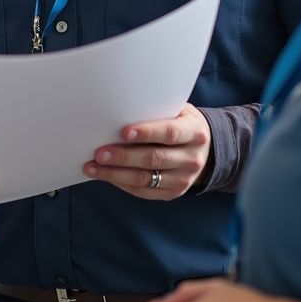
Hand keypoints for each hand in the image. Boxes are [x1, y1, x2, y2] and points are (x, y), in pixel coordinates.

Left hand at [82, 104, 211, 199]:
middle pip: (154, 158)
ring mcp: (183, 179)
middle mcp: (192, 158)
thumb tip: (120, 108)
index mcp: (194, 133)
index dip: (147, 133)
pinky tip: (105, 176)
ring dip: (116, 174)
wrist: (207, 151)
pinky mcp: (173, 193)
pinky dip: (121, 184)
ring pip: (146, 179)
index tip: (123, 132)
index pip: (170, 133)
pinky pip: (144, 191)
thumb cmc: (181, 124)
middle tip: (99, 153)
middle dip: (123, 156)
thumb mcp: (178, 111)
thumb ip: (157, 111)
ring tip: (93, 167)